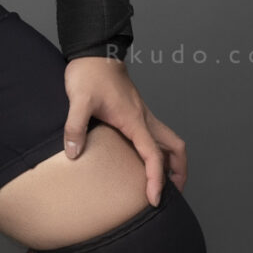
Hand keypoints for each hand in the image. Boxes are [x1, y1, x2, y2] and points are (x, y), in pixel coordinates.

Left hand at [61, 57, 185, 205]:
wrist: (95, 53)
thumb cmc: (89, 74)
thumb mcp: (78, 100)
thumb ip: (75, 127)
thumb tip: (73, 154)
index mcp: (135, 121)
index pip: (154, 156)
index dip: (156, 179)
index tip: (154, 199)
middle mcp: (145, 119)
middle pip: (176, 148)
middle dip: (179, 172)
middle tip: (172, 193)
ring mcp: (143, 115)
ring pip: (170, 141)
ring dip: (173, 161)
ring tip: (165, 181)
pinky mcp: (136, 113)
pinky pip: (157, 135)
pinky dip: (160, 151)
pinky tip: (145, 159)